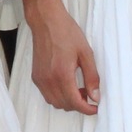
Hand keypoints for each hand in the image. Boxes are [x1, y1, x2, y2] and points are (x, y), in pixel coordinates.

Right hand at [20, 0, 100, 114]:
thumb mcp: (86, 53)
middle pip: (64, 105)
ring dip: (67, 101)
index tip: (95, 107)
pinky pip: (47, 95)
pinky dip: (58, 95)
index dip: (87, 109)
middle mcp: (48, 80)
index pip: (75, 103)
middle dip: (78, 105)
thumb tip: (95, 96)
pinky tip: (66, 83)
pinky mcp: (35, 76)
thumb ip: (92, 77)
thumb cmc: (67, 33)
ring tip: (78, 88)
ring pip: (54, 102)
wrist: (46, 21)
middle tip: (89, 95)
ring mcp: (40, 79)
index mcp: (62, 75)